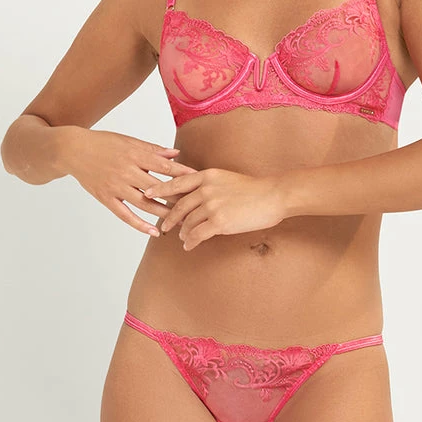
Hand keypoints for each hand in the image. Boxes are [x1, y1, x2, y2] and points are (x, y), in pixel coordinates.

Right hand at [64, 128, 197, 237]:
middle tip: (195, 206)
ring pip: (144, 204)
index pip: (164, 167)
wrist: (73, 150)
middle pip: (157, 188)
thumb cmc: (103, 143)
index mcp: (134, 155)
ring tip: (180, 221)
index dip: (182, 174)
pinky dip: (139, 224)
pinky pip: (125, 214)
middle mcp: (126, 172)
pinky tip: (154, 231)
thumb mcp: (129, 141)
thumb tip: (176, 154)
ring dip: (163, 213)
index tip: (199, 181)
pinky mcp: (106, 198)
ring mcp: (116, 187)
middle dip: (177, 197)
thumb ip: (152, 150)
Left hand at [143, 167, 287, 249]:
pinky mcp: (219, 222)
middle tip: (165, 226)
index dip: (160, 189)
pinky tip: (189, 245)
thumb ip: (209, 185)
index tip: (148, 194)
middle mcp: (206, 189)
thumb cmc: (254, 189)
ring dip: (183, 232)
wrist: (273, 196)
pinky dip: (191, 241)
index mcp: (207, 176)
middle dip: (169, 217)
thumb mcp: (227, 179)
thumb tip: (194, 197)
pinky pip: (197, 234)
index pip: (177, 182)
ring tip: (182, 237)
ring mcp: (212, 206)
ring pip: (188, 222)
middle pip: (179, 206)